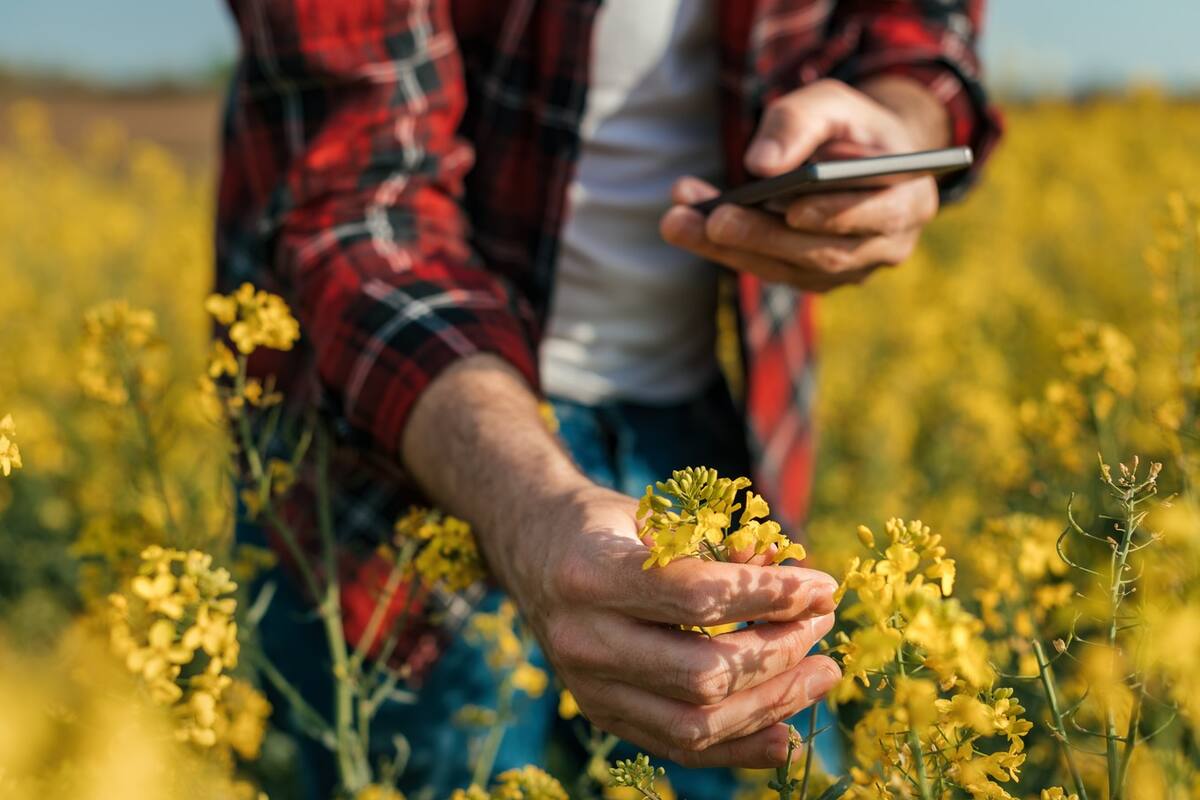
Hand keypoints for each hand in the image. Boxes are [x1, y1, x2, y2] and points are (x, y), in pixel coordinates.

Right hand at [401, 356, 840, 768]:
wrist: (534, 551)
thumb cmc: (606, 524)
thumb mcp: (656, 515)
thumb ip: (721, 546)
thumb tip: (797, 578)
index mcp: (591, 573)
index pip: (699, 597)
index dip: (771, 595)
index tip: (823, 586)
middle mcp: (582, 637)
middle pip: (702, 671)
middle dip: (779, 652)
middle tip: (823, 625)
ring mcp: (587, 686)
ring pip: (694, 723)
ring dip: (771, 704)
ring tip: (821, 674)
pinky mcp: (601, 713)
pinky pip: (676, 748)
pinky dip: (737, 749)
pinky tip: (785, 734)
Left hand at [661, 77, 948, 291]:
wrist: (858, 156)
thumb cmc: (850, 127)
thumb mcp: (831, 103)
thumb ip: (801, 122)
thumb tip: (760, 164)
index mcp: (909, 201)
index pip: (879, 216)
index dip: (837, 216)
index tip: (794, 210)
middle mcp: (884, 247)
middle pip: (821, 253)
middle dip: (762, 235)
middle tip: (714, 219)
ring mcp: (847, 271)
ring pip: (785, 268)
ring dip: (728, 247)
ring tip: (678, 219)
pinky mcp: (808, 278)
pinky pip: (764, 268)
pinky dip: (722, 248)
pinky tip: (685, 222)